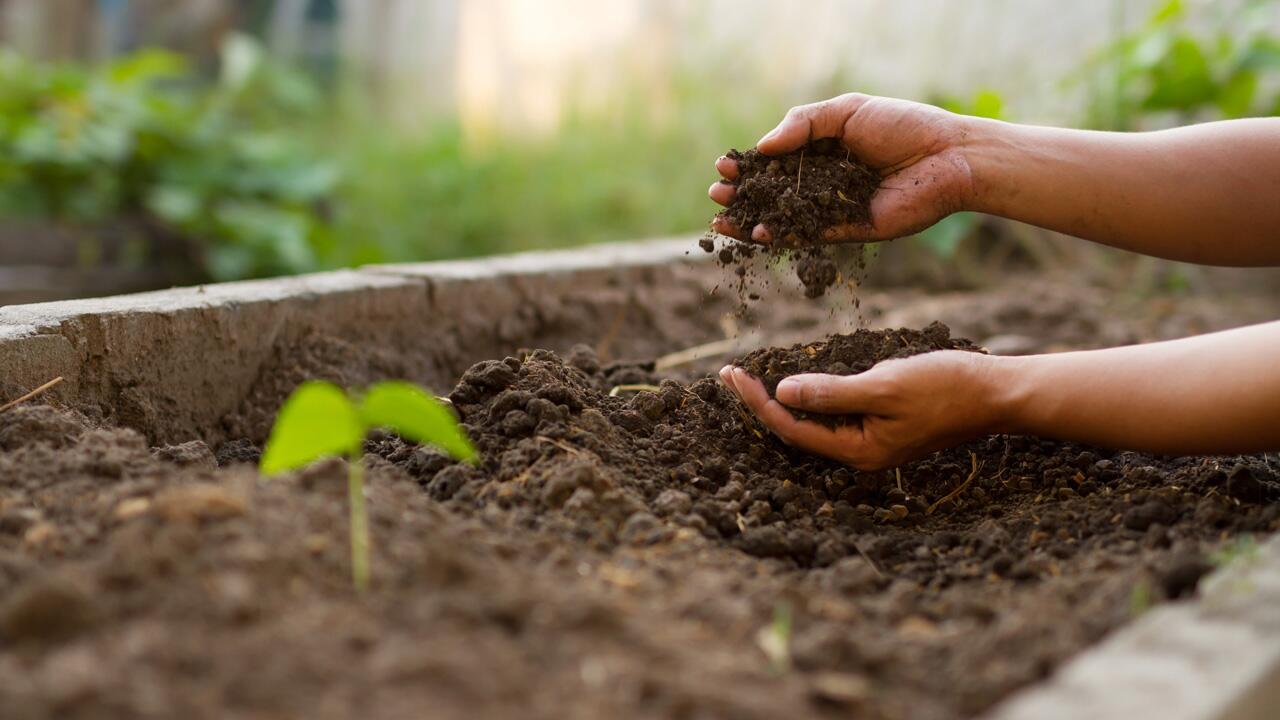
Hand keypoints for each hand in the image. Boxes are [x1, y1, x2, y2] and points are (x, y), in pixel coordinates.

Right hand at [708, 93, 976, 242]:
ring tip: (721, 221)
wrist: (949, 157)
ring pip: (785, 218)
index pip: (776, 160)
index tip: (724, 164)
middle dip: (743, 194)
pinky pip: (809, 236)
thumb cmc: (903, 126)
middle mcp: (825, 181)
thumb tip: (762, 147)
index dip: (749, 164)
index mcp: (824, 150)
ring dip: (752, 221)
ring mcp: (835, 208)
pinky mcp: (849, 231)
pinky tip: (757, 233)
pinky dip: (781, 236)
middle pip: (774, 192)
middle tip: (716, 193)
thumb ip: (803, 124)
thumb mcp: (847, 111)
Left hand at [718, 351, 1008, 469]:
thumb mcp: (883, 386)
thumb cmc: (945, 387)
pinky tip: (799, 383)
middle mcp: (861, 454)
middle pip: (797, 431)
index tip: (732, 375)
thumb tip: (783, 393)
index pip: (791, 428)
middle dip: (762, 403)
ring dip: (783, 401)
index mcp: (858, 451)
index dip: (757, 402)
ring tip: (751, 379)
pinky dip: (812, 398)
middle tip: (730, 374)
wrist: (996, 393)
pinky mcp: (883, 428)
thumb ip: (832, 393)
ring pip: (815, 425)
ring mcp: (873, 443)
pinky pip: (836, 417)